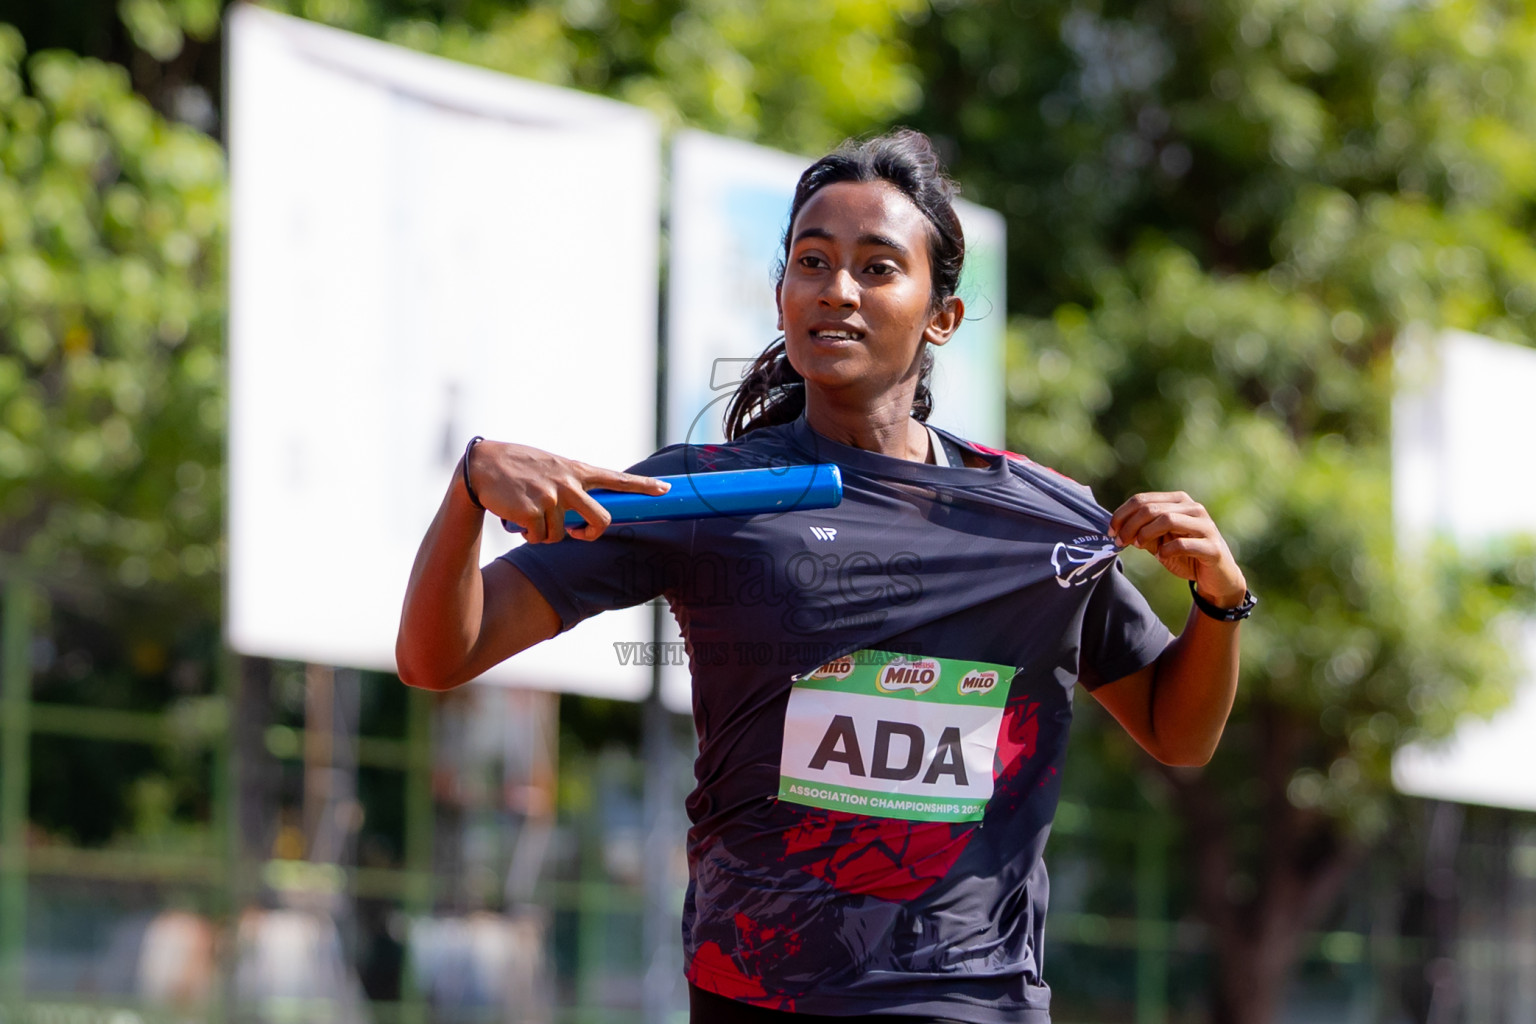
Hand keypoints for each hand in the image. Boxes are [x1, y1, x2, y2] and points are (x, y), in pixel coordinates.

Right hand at [463, 441, 668, 543]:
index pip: (616, 478)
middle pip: (602, 519)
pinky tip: (516, 517)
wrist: (480, 467)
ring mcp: (553, 498)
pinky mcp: (534, 512)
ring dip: (545, 532)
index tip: (665, 489)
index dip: (643, 485)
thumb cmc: (515, 467)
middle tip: (579, 534)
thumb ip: (570, 482)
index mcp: (575, 470)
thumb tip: (584, 510)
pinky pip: (540, 538)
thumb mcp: (549, 466)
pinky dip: (528, 534)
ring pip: (562, 535)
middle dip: (592, 533)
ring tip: (527, 512)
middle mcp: (569, 483)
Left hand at [1108, 491, 1246, 607]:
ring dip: (1146, 534)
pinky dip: (1167, 550)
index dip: (1122, 514)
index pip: (1142, 499)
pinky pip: (1183, 543)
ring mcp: (1205, 526)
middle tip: (1120, 541)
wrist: (1217, 576)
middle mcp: (1193, 508)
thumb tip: (1118, 529)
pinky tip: (1162, 557)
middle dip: (1130, 525)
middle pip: (1151, 509)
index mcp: (1178, 501)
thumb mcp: (1159, 541)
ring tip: (1139, 546)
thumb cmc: (1186, 555)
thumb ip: (1142, 532)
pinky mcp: (1212, 547)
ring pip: (1167, 519)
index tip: (1111, 531)